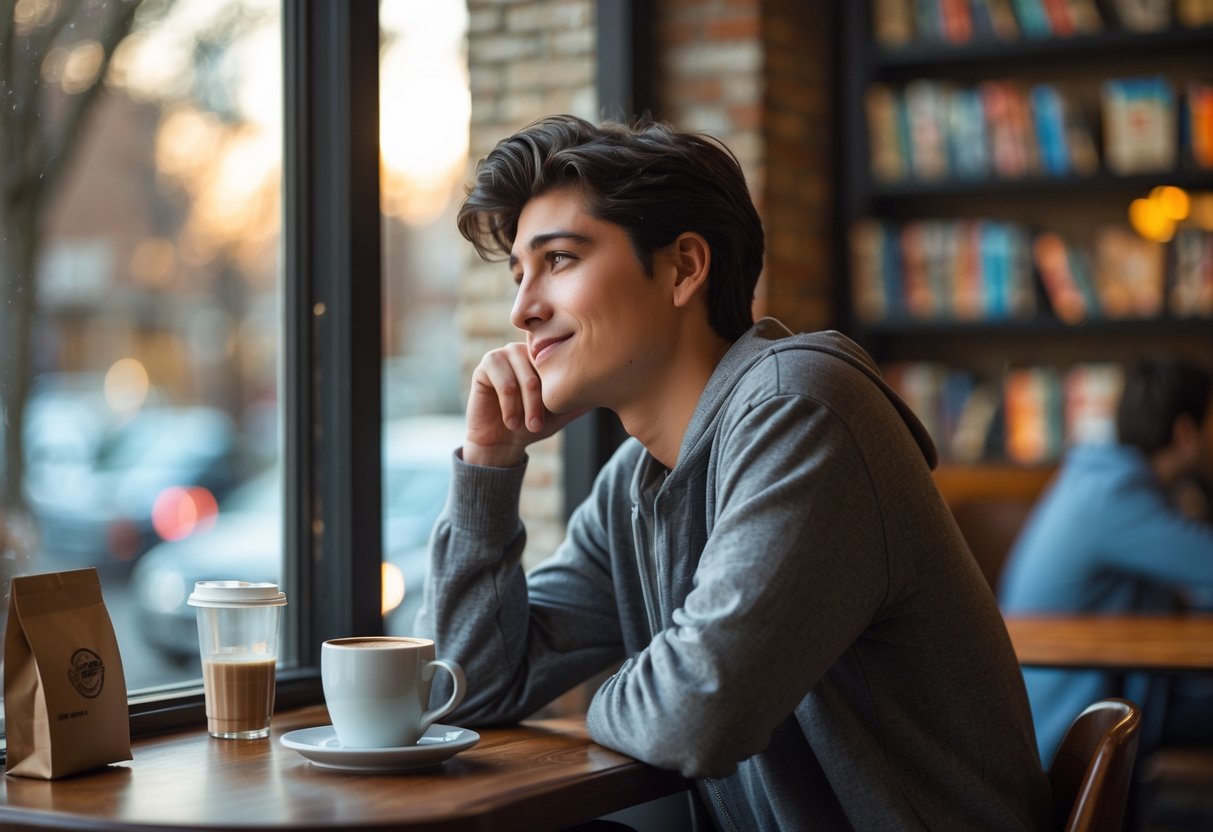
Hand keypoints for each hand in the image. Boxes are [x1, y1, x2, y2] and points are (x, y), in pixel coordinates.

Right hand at [463, 343, 585, 466]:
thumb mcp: (561, 412)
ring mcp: (505, 354)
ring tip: (527, 425)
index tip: (558, 410)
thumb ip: (580, 398)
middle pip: (543, 370)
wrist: (502, 441)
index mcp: (544, 356)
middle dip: (542, 402)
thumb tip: (612, 388)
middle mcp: (525, 349)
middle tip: (538, 425)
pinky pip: (503, 382)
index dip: (560, 387)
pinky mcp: (487, 364)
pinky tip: (511, 422)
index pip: (561, 361)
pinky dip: (509, 405)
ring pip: (524, 377)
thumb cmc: (532, 424)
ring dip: (527, 406)